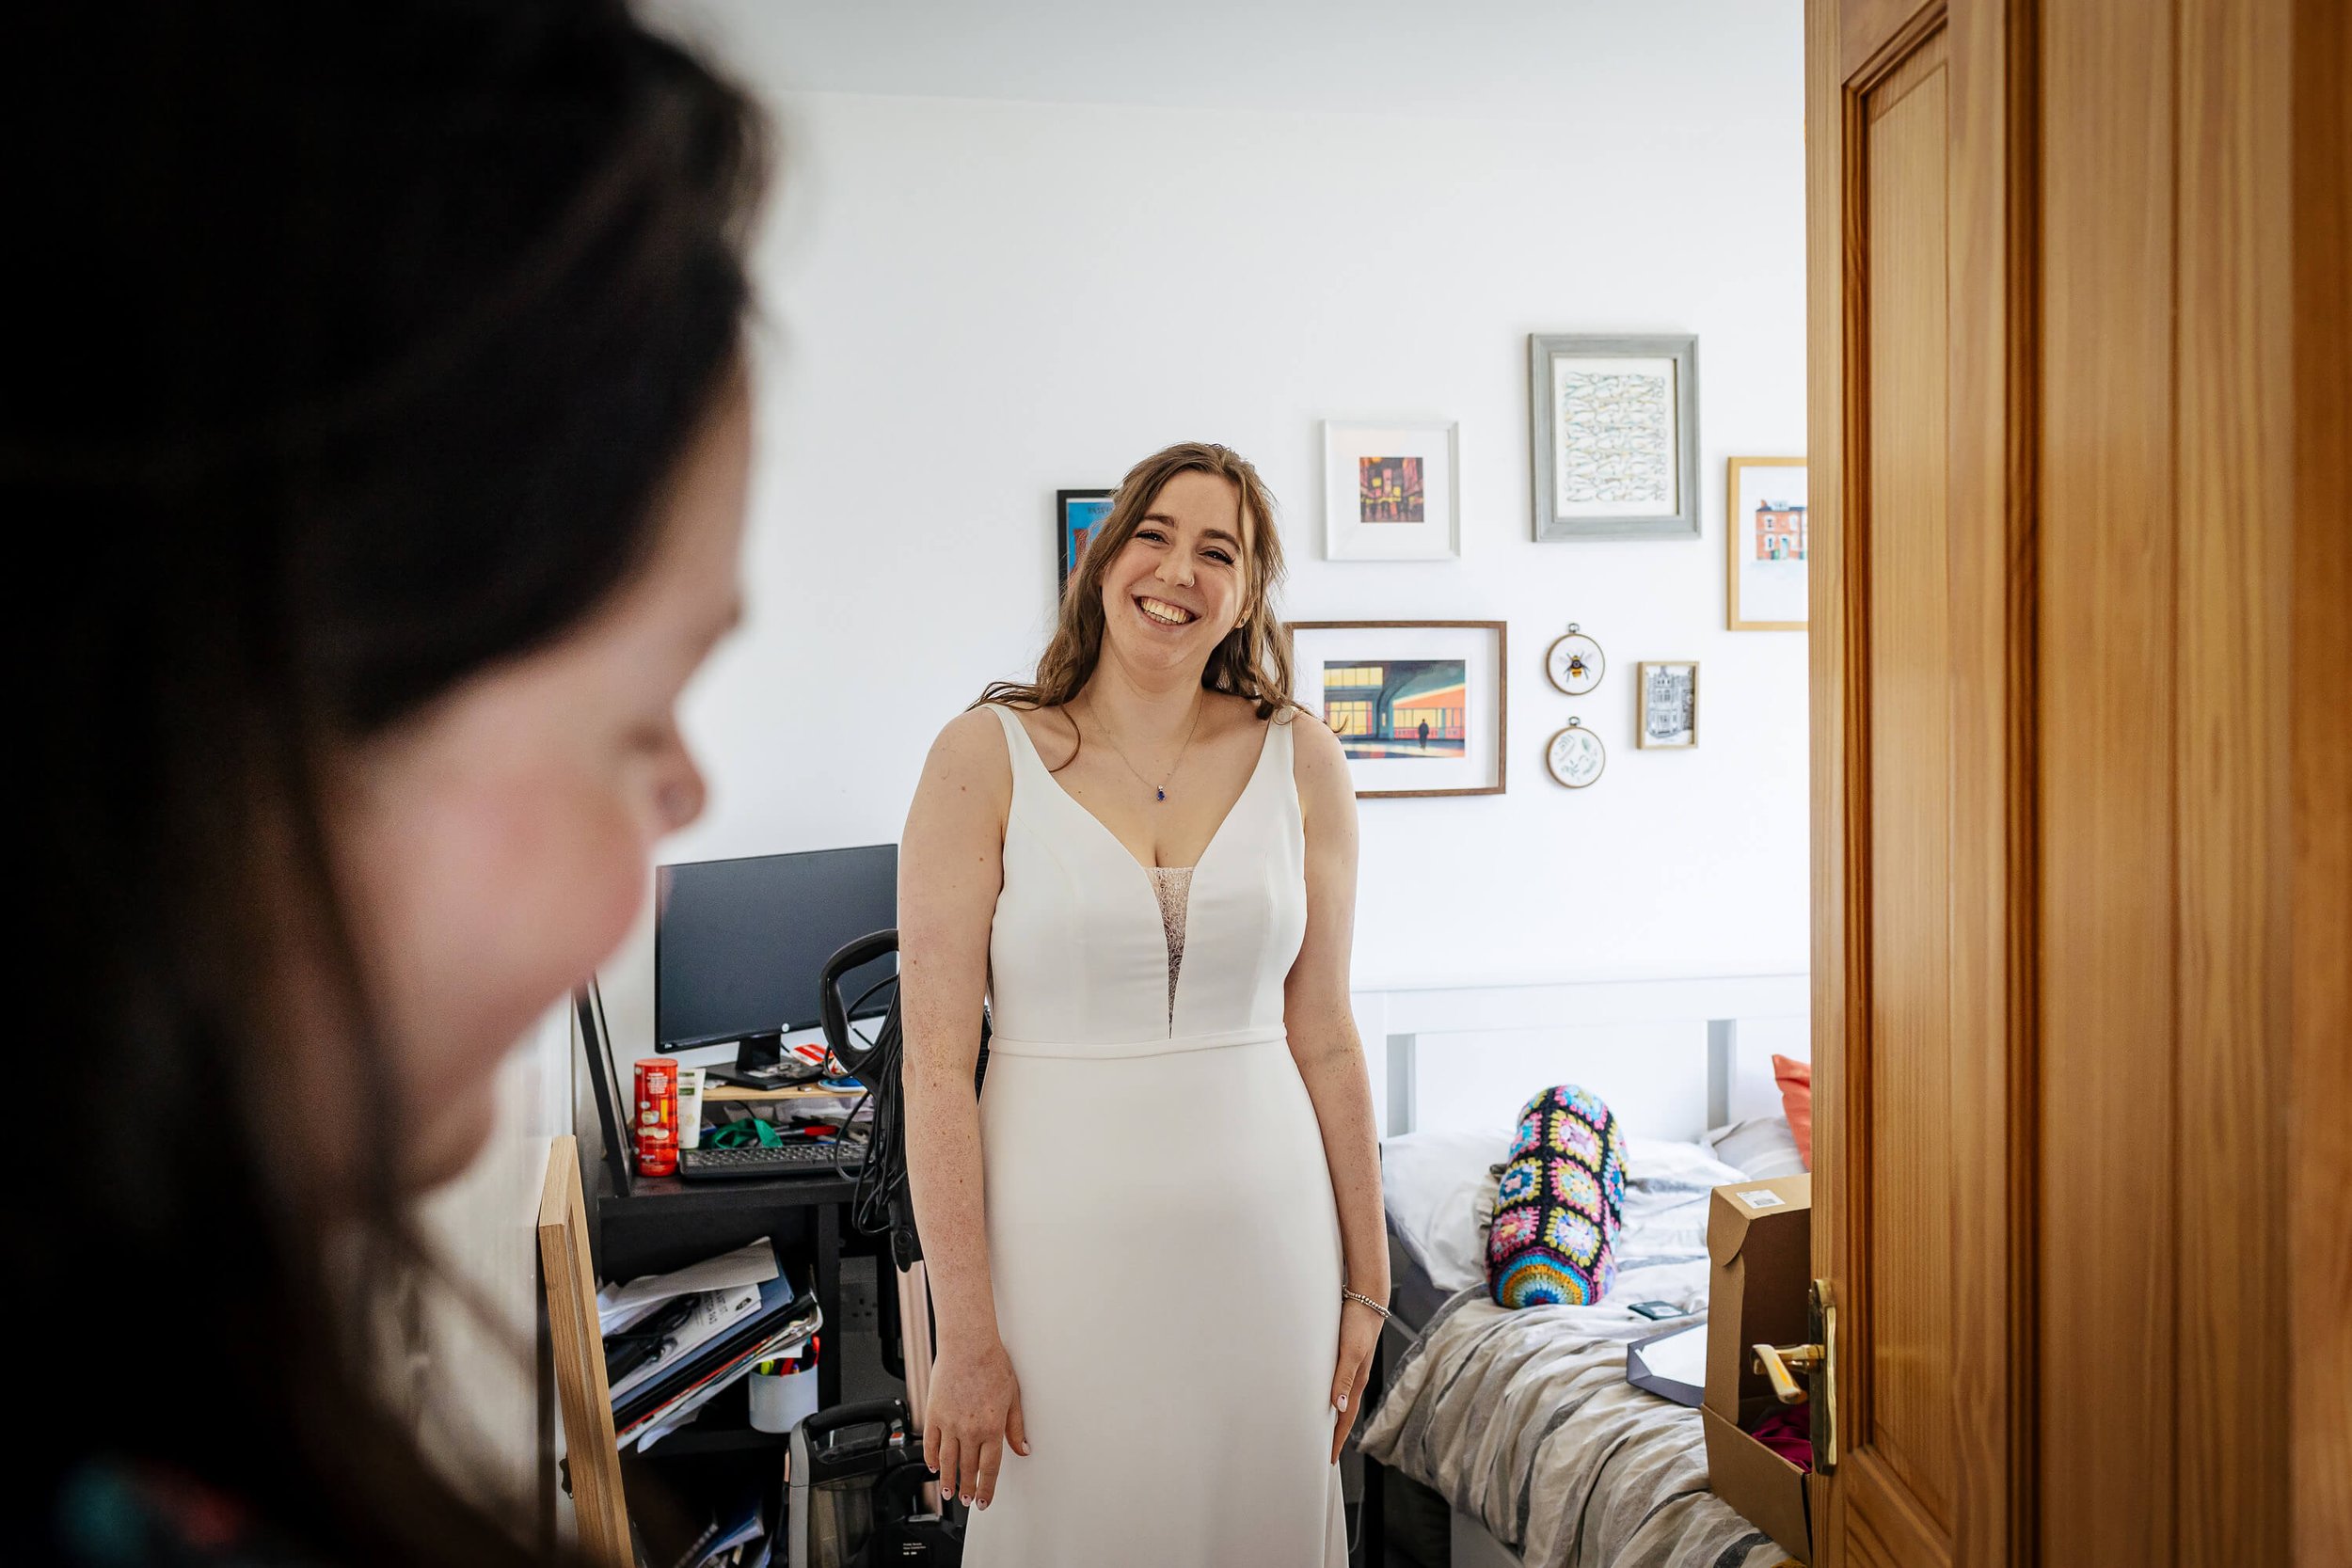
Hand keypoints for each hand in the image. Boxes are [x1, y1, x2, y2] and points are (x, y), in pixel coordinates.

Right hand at [923, 1335, 1027, 1509]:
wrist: (968, 1344)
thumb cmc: (992, 1364)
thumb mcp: (1013, 1396)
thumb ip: (1016, 1426)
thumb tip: (1022, 1448)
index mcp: (992, 1427)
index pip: (990, 1468)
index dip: (986, 1489)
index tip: (984, 1501)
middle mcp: (970, 1429)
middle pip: (968, 1468)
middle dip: (968, 1488)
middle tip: (967, 1499)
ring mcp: (949, 1423)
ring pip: (947, 1461)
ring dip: (948, 1480)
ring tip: (948, 1491)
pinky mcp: (933, 1413)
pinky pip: (930, 1443)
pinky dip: (930, 1458)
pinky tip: (933, 1466)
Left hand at [1327, 1294, 1385, 1462]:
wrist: (1367, 1297)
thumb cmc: (1359, 1322)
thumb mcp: (1351, 1351)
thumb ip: (1344, 1378)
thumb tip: (1338, 1406)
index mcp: (1357, 1380)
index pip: (1345, 1417)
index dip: (1337, 1439)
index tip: (1330, 1458)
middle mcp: (1355, 1376)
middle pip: (1344, 1412)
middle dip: (1336, 1433)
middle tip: (1326, 1451)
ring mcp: (1351, 1365)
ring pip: (1341, 1397)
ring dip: (1333, 1415)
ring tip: (1323, 1428)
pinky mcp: (1345, 1354)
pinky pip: (1338, 1382)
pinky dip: (1332, 1394)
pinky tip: (1324, 1392)